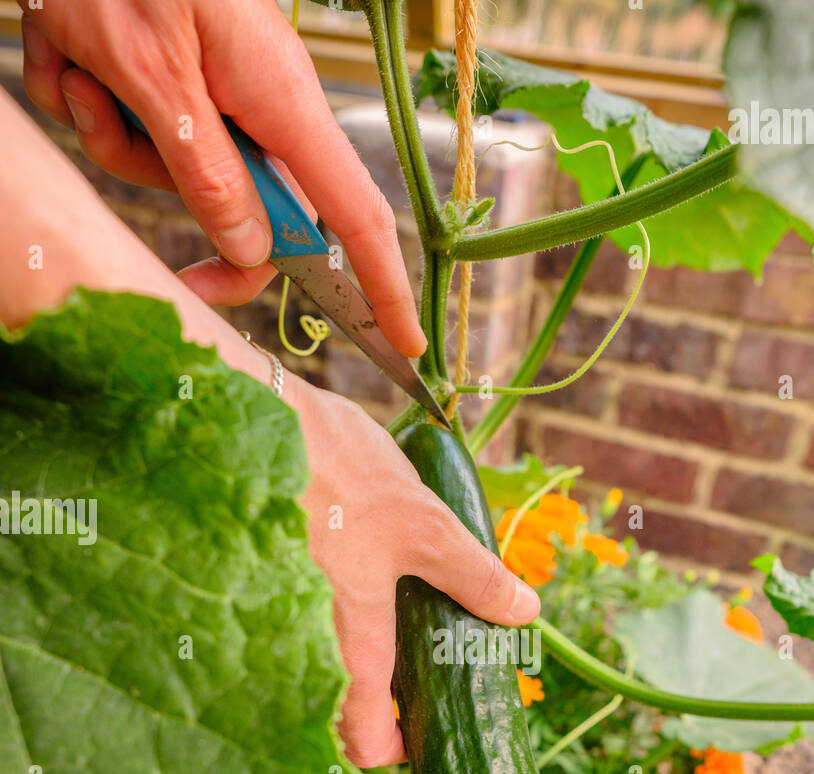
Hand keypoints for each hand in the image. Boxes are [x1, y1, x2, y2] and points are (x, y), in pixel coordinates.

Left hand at [18, 0, 424, 355]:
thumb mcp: (154, 74)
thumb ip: (204, 170)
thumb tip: (251, 249)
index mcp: (282, 103)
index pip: (355, 216)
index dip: (384, 285)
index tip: (407, 344)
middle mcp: (262, 105)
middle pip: (254, 212)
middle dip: (196, 223)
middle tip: (180, 274)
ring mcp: (221, 93)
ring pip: (181, 174)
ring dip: (117, 142)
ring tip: (83, 76)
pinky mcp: (181, 81)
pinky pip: (141, 132)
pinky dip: (94, 104)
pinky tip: (73, 56)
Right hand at [291, 378, 540, 766]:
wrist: (248, 419)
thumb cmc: (338, 476)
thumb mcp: (426, 527)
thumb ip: (474, 577)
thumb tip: (523, 611)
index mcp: (350, 648)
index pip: (365, 741)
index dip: (396, 749)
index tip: (421, 725)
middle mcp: (304, 651)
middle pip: (339, 710)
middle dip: (376, 696)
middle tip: (413, 661)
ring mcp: (275, 622)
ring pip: (315, 668)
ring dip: (349, 653)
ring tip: (385, 609)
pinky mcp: (256, 586)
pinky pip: (289, 626)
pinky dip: (319, 615)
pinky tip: (345, 570)